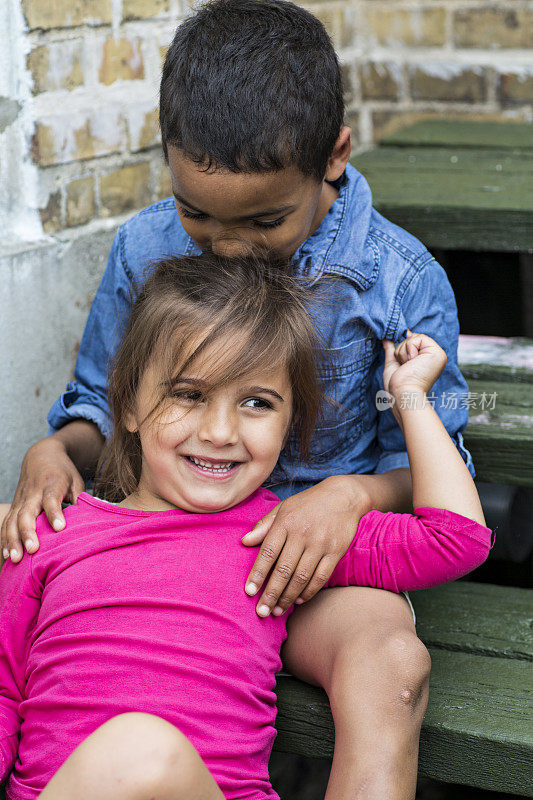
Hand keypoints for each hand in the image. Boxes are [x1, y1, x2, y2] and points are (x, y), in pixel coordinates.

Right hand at [1, 437, 84, 562]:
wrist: (41, 456)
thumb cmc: (63, 472)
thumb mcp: (76, 480)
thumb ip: (79, 499)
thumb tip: (87, 522)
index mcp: (52, 484)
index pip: (51, 499)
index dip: (54, 513)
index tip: (60, 528)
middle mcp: (33, 493)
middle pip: (27, 513)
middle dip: (28, 532)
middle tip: (33, 550)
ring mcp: (21, 500)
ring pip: (12, 520)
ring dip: (13, 540)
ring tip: (16, 559)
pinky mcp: (14, 506)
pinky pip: (6, 523)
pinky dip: (5, 539)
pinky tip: (7, 555)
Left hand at [241, 476, 368, 617]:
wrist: (344, 496)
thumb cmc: (308, 503)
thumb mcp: (284, 507)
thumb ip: (264, 525)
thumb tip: (244, 542)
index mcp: (285, 522)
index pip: (268, 552)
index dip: (257, 574)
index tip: (249, 592)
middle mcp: (302, 534)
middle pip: (283, 569)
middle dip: (271, 594)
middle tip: (262, 612)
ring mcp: (320, 544)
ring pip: (301, 577)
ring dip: (288, 598)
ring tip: (277, 611)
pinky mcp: (336, 552)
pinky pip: (320, 577)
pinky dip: (308, 592)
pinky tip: (298, 601)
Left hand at [383, 331, 446, 399]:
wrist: (402, 394)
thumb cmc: (397, 385)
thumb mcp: (393, 364)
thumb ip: (392, 350)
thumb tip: (386, 338)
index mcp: (425, 360)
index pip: (412, 342)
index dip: (402, 349)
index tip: (403, 364)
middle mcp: (433, 357)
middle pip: (412, 338)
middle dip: (401, 351)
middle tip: (405, 367)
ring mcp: (437, 354)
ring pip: (413, 338)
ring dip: (403, 353)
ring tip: (408, 367)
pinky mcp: (437, 353)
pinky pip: (418, 338)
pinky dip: (408, 350)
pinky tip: (412, 363)